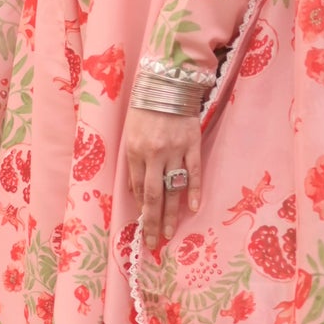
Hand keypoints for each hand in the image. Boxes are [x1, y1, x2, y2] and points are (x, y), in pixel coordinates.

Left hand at [123, 106, 201, 250]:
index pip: (138, 187)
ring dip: (171, 214)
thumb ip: (133, 161)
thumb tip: (135, 189)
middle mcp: (154, 154)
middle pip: (153, 195)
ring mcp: (174, 150)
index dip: (140, 208)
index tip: (142, 225)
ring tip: (169, 233)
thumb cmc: (145, 107)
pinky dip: (194, 191)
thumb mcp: (130, 133)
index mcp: (135, 150)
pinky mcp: (192, 144)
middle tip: (153, 242)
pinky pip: (193, 172)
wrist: (168, 82)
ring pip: (173, 188)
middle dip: (152, 221)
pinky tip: (193, 208)